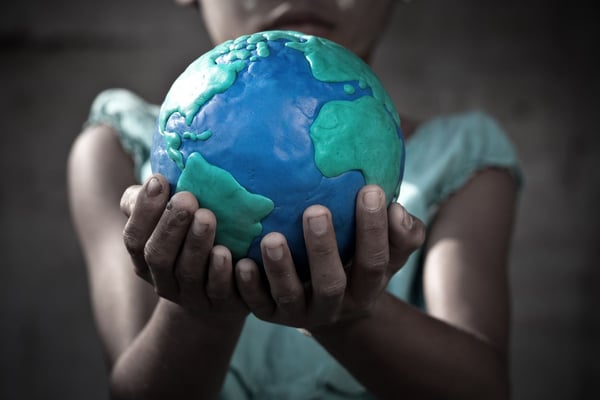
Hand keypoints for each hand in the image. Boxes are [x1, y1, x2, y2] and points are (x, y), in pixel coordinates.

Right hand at [120, 174, 247, 322]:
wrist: (221, 295)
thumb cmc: (191, 243)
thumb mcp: (170, 223)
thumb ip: (157, 203)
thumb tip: (156, 176)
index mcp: (145, 258)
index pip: (134, 238)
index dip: (144, 212)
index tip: (159, 181)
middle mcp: (164, 281)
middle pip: (158, 256)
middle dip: (171, 226)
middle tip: (187, 199)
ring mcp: (192, 296)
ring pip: (189, 274)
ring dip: (196, 245)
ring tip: (207, 217)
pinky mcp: (221, 304)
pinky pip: (219, 291)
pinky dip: (222, 273)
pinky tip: (227, 254)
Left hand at [233, 185, 424, 330]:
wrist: (326, 300)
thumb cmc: (358, 260)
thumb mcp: (387, 252)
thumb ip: (402, 233)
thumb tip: (397, 210)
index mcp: (365, 289)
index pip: (375, 262)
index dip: (375, 230)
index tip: (369, 190)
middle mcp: (334, 306)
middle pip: (331, 284)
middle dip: (323, 249)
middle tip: (315, 211)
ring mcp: (300, 313)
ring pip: (290, 296)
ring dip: (280, 268)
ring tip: (271, 238)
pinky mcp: (270, 314)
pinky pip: (257, 304)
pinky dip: (248, 286)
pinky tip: (241, 263)